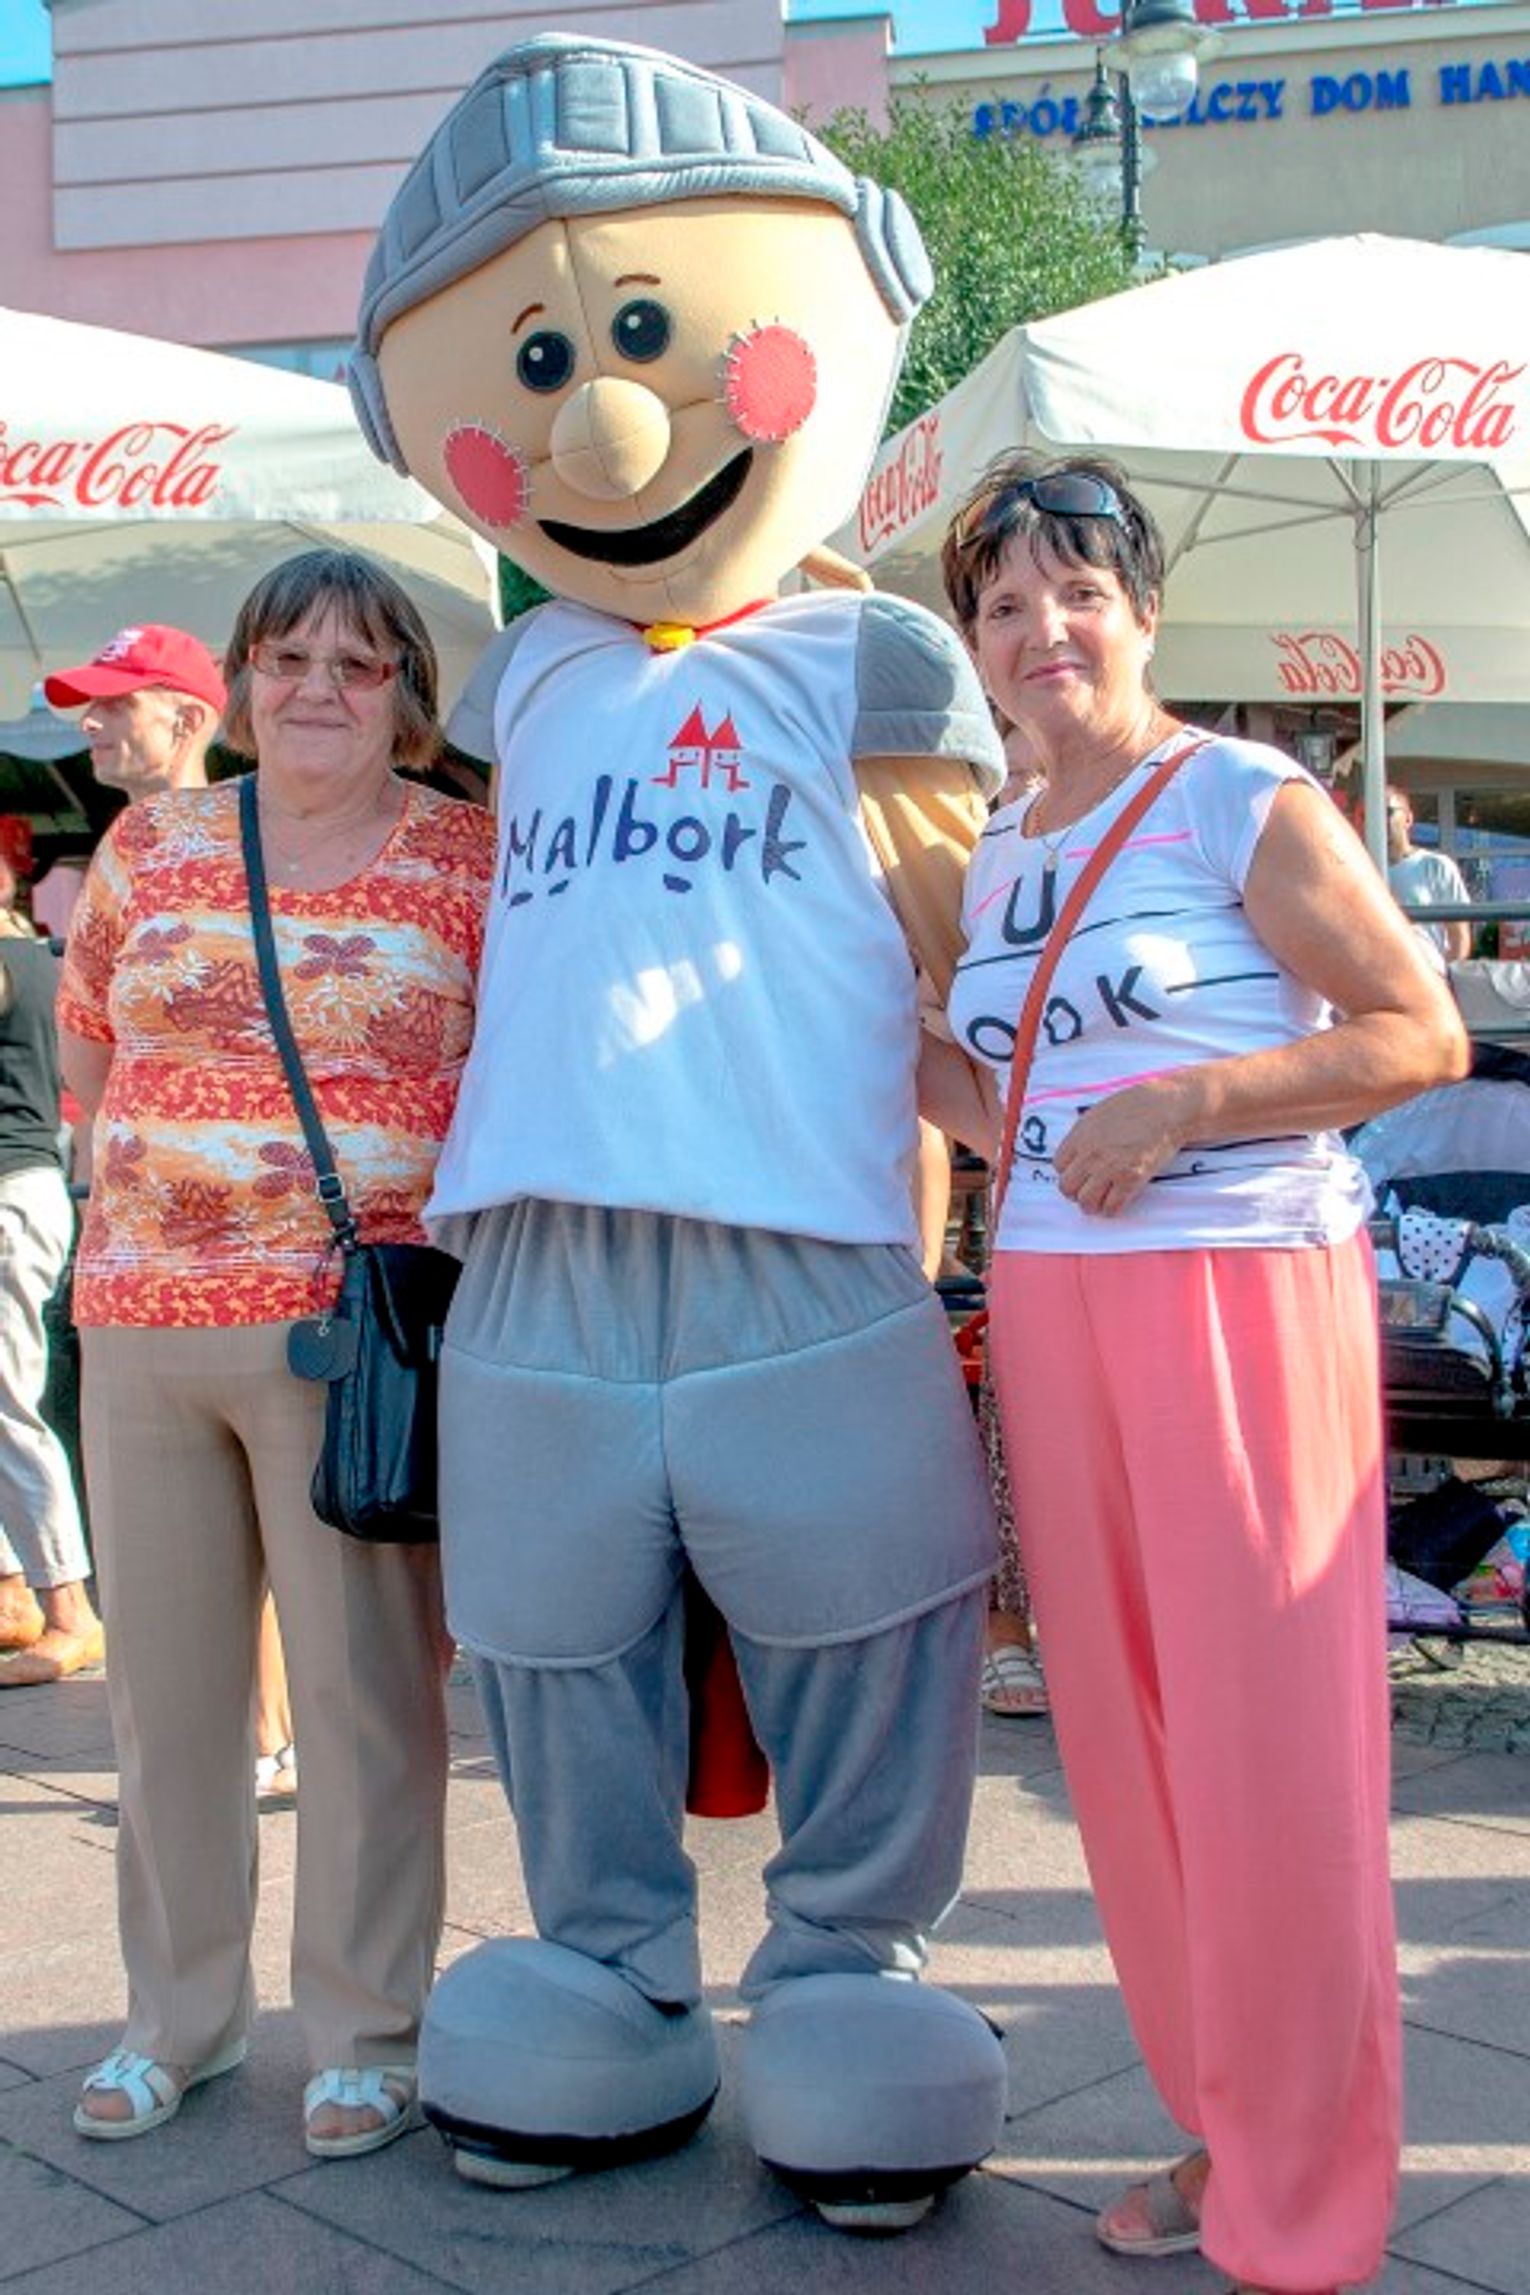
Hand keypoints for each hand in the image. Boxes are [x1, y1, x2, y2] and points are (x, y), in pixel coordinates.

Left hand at [1052, 1077, 1190, 1216]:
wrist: (1166, 1108)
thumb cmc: (1135, 1106)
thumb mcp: (1097, 1114)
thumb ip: (1082, 1135)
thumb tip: (1075, 1155)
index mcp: (1080, 1136)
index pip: (1058, 1166)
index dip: (1069, 1172)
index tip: (1080, 1174)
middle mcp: (1091, 1154)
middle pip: (1067, 1187)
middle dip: (1076, 1192)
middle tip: (1088, 1190)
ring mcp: (1110, 1168)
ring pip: (1086, 1202)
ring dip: (1092, 1205)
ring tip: (1100, 1201)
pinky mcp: (1131, 1178)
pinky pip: (1112, 1207)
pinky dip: (1112, 1210)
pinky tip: (1116, 1203)